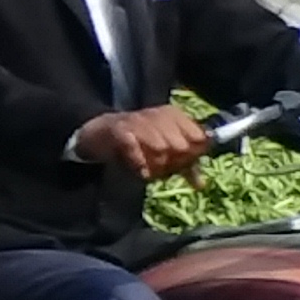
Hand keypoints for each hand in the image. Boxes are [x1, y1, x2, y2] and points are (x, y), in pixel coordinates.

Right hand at [74, 107, 211, 179]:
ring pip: (160, 148)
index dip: (193, 155)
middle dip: (174, 162)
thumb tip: (200, 184)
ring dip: (157, 165)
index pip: (198, 137)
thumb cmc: (137, 140)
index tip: (183, 164)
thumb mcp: (163, 147)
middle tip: (165, 170)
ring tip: (152, 171)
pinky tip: (142, 173)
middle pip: (181, 146)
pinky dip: (140, 163)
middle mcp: (158, 115)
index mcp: (173, 115)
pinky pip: (135, 148)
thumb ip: (182, 163)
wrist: (99, 131)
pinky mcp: (119, 129)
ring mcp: (138, 120)